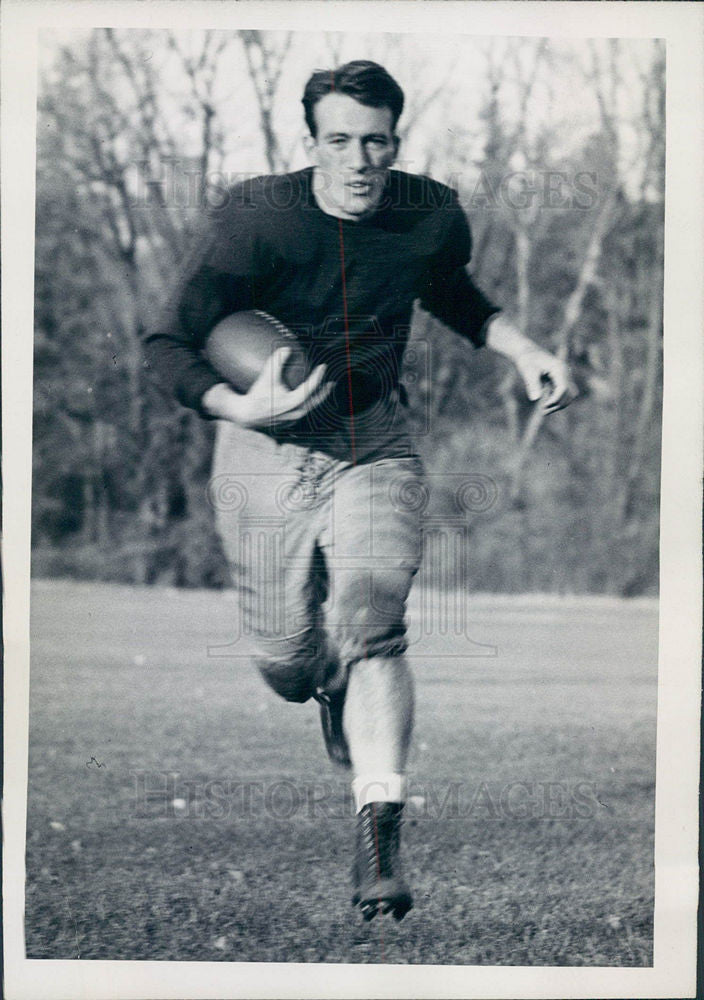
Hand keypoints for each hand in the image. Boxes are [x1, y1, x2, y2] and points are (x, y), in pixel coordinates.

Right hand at [202, 348, 332, 427]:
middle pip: (316, 401)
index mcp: (294, 401)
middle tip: (331, 382)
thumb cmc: (257, 396)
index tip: (323, 366)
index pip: (312, 388)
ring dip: (316, 398)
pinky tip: (305, 398)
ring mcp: (293, 418)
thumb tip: (286, 348)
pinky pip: (302, 411)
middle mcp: (297, 412)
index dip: (318, 376)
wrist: (246, 415)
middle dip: (324, 391)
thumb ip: (276, 362)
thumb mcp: (266, 377)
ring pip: (309, 408)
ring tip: (321, 391)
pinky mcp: (288, 421)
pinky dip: (306, 403)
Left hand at [514, 347, 577, 413]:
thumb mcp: (528, 372)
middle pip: (570, 394)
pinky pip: (565, 394)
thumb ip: (533, 385)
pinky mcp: (562, 380)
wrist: (529, 353)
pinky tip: (545, 404)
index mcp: (559, 368)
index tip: (543, 406)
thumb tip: (536, 399)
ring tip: (544, 410)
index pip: (563, 388)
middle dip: (558, 404)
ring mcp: (565, 376)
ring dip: (559, 404)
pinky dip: (557, 400)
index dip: (555, 399)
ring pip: (570, 395)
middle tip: (543, 411)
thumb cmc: (528, 360)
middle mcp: (565, 372)